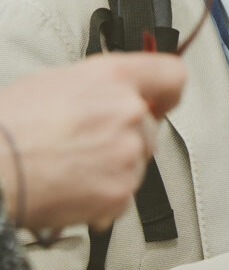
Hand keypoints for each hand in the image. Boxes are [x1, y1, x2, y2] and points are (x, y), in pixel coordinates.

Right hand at [0, 53, 185, 232]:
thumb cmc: (9, 126)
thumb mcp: (55, 81)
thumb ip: (101, 86)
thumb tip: (121, 94)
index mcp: (114, 77)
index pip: (171, 75)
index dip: (166, 92)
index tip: (161, 102)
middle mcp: (128, 112)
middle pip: (149, 126)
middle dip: (124, 135)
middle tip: (85, 142)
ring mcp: (127, 153)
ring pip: (137, 160)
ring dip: (113, 165)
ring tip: (70, 164)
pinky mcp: (121, 190)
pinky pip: (124, 192)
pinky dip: (103, 194)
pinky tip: (71, 185)